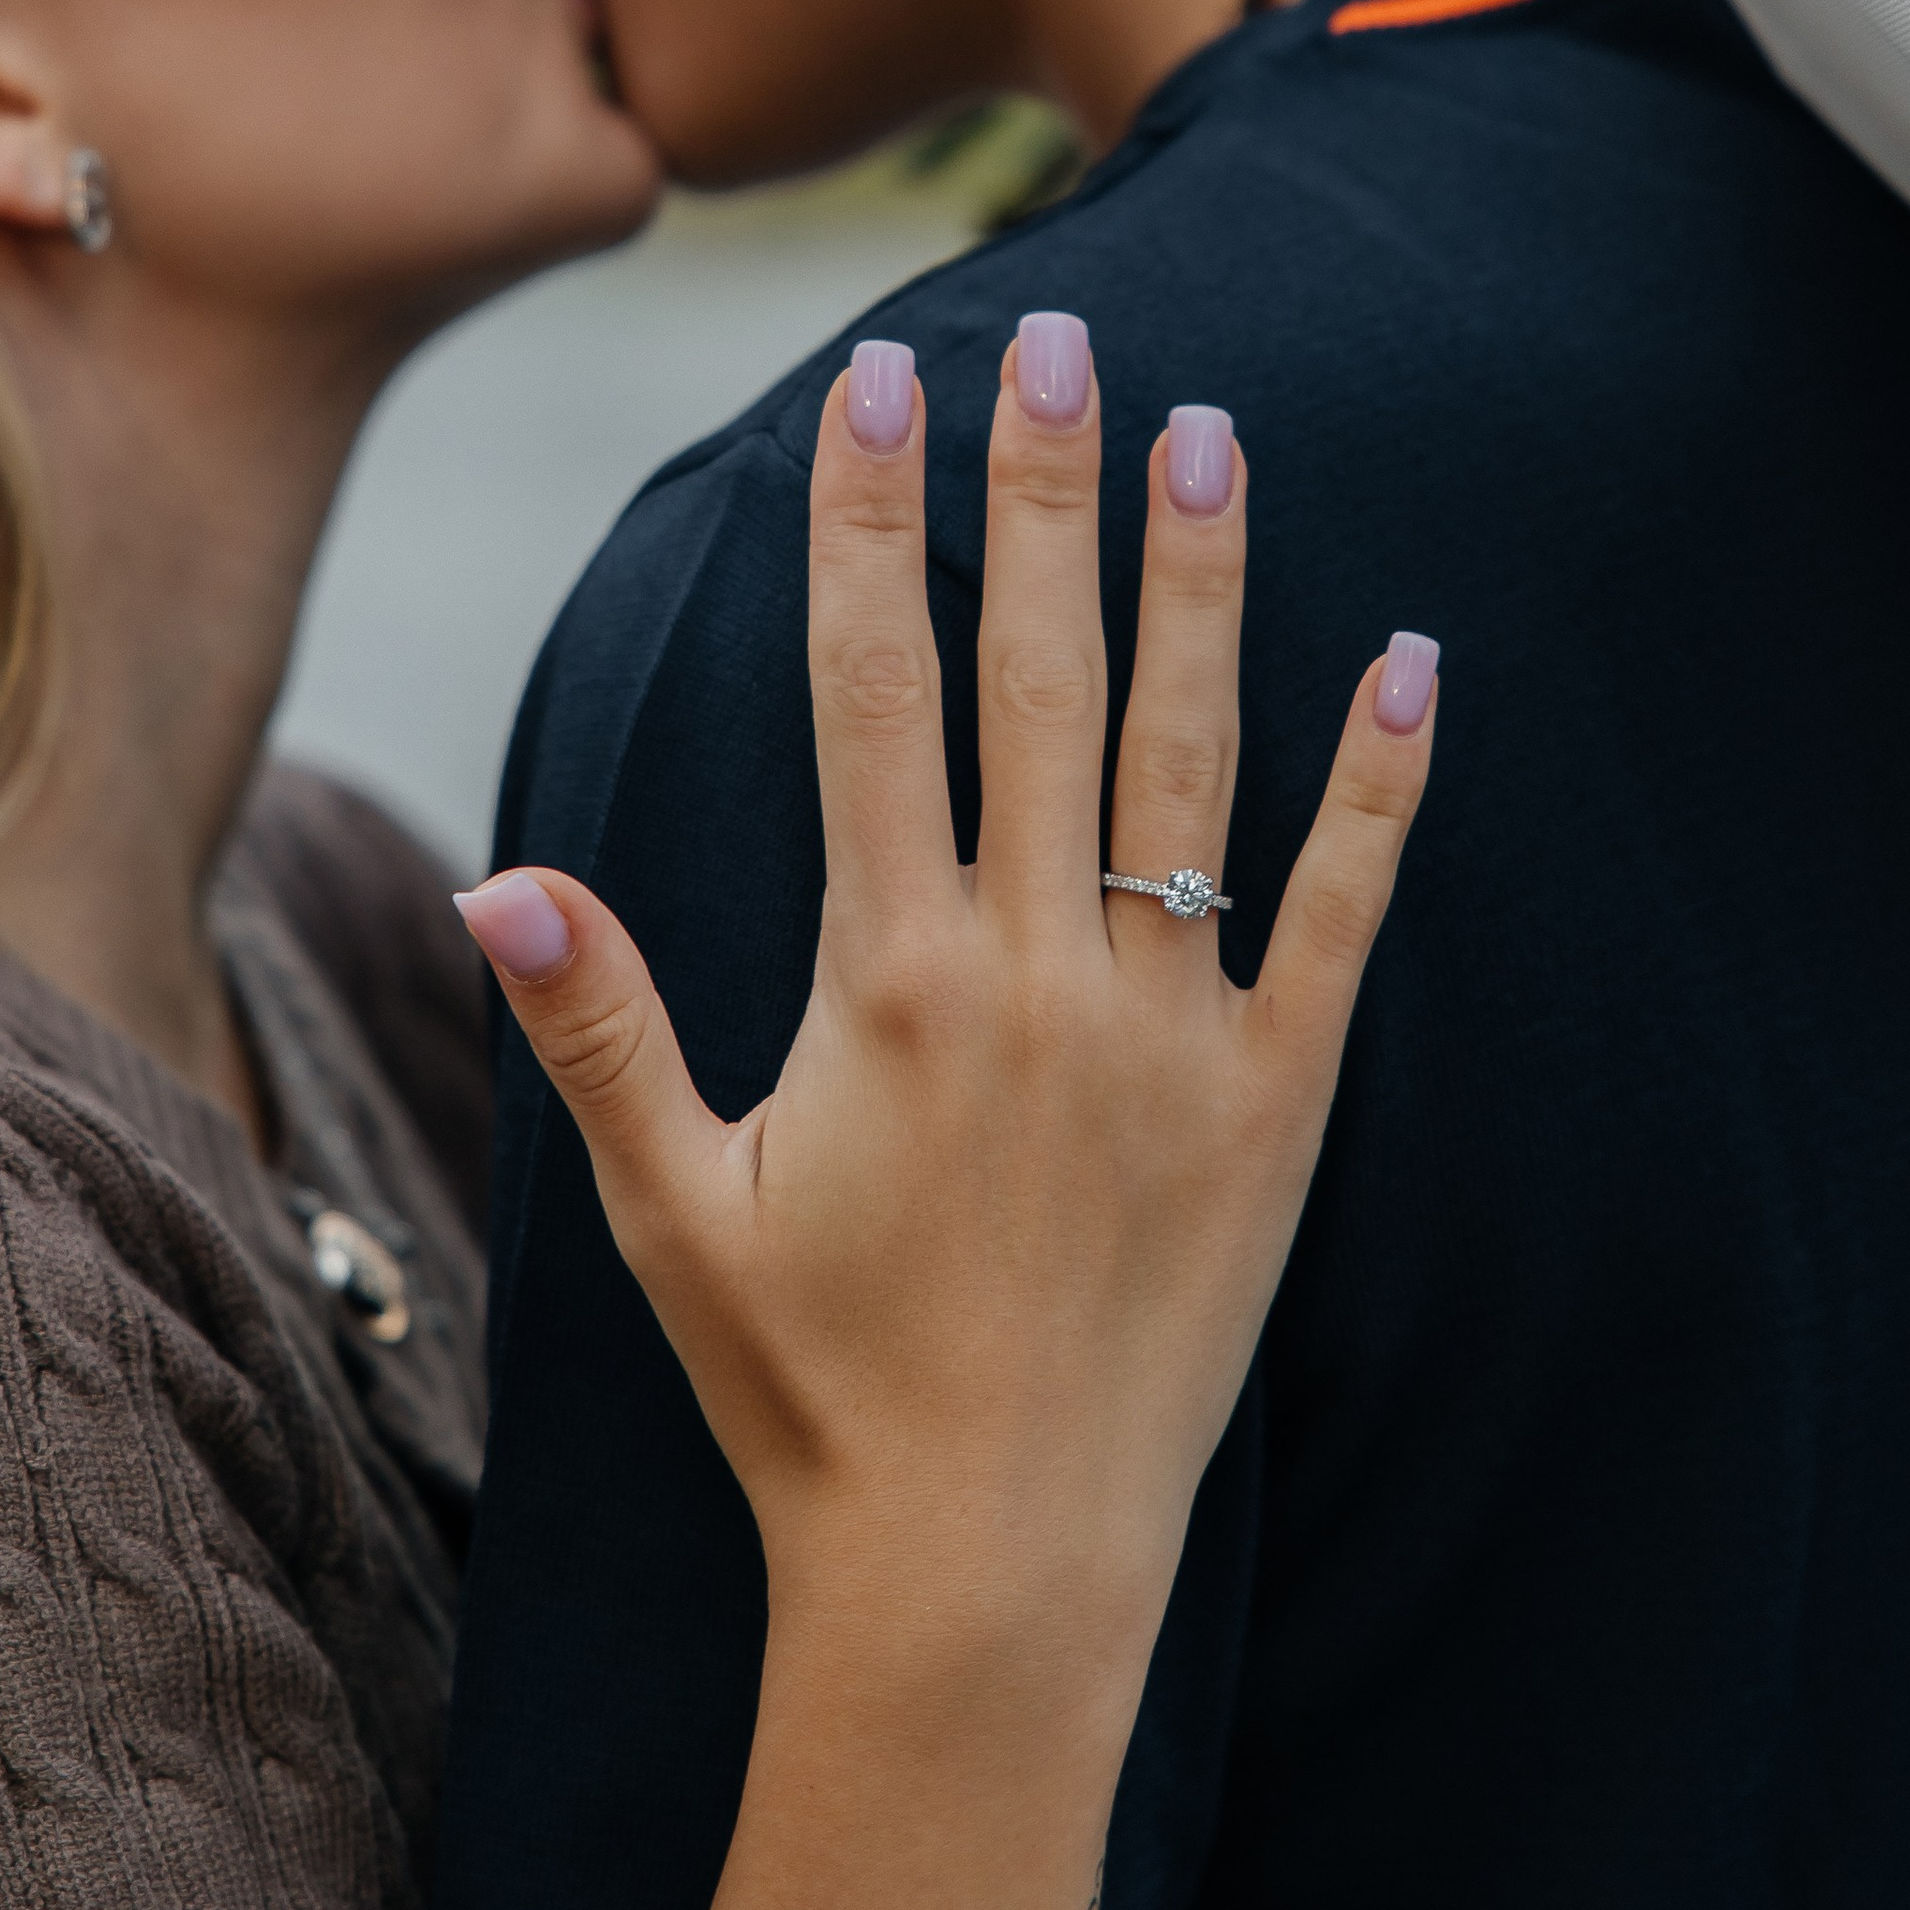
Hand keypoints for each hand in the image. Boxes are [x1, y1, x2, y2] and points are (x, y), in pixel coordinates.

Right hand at [467, 331, 1434, 1669]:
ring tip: (1212, 427)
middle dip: (1040, 495)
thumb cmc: (810, 1393)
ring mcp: (1169, 1031)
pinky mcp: (1279, 1103)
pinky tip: (1416, 657)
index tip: (873, 385)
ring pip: (1189, 758)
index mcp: (884, 981)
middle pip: (1037, 680)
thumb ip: (598, 1030)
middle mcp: (1032, 975)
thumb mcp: (675, 1211)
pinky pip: (1344, 913)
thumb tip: (493, 875)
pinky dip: (1384, 786)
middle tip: (1055, 333)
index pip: (871, 696)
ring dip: (1201, 584)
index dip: (867, 528)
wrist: (988, 1576)